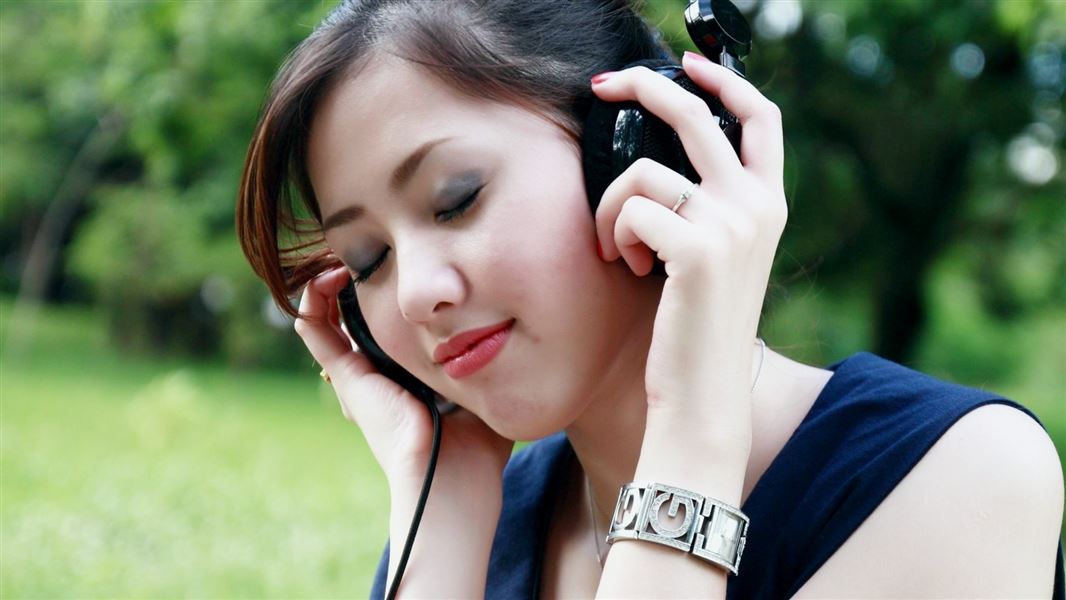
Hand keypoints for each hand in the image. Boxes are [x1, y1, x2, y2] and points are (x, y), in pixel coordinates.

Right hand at [295, 266, 514, 488]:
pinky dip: (313, 302)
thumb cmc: (480, 447)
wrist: (454, 482)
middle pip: (357, 316)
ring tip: (343, 255)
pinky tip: (328, 275)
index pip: (391, 327)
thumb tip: (516, 332)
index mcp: (408, 375)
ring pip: (327, 318)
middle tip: (371, 249)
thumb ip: (496, 361)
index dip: (390, 294)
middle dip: (360, 280)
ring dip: (330, 282)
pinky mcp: (348, 378)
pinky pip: (315, 332)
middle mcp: (379, 372)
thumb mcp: (488, 388)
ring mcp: (360, 375)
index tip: (404, 263)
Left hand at [590, 52, 786, 449]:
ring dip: (611, 208)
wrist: (701, 394)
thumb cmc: (694, 327)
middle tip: (603, 85)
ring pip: (642, 172)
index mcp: (769, 205)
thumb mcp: (713, 257)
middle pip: (697, 116)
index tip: (685, 65)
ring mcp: (732, 225)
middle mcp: (759, 207)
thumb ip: (705, 206)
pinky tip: (628, 269)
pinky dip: (614, 236)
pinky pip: (629, 209)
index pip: (763, 119)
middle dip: (644, 88)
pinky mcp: (698, 249)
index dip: (724, 83)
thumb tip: (658, 162)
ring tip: (620, 251)